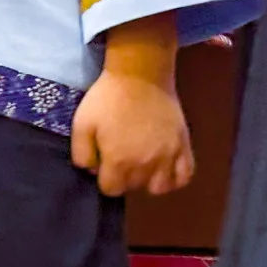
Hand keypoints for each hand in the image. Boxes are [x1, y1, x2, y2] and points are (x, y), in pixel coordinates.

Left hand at [71, 68, 195, 196]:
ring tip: (141, 163)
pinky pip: (185, 176)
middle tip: (120, 154)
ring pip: (160, 187)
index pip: (111, 190)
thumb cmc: (106, 99)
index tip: (104, 161)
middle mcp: (146, 164)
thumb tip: (92, 171)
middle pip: (134, 187)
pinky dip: (174, 178)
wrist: (139, 76)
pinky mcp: (183, 146)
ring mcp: (168, 157)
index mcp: (119, 161)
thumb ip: (82, 154)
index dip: (104, 177)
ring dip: (148, 180)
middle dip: (124, 176)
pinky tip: (164, 168)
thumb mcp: (81, 124)